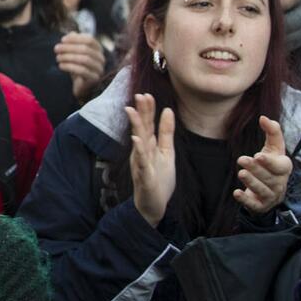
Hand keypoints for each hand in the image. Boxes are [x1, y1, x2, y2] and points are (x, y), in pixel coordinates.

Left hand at [56, 33, 105, 99]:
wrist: (81, 86)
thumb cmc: (77, 67)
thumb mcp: (74, 54)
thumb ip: (74, 43)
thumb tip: (71, 33)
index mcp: (98, 50)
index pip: (89, 40)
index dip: (75, 38)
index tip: (62, 40)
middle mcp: (101, 58)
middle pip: (86, 49)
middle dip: (69, 48)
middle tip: (56, 49)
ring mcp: (99, 69)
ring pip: (84, 59)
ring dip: (68, 57)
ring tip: (57, 57)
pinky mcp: (94, 79)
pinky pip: (82, 70)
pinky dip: (69, 66)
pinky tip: (60, 65)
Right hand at [126, 93, 177, 225]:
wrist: (153, 206)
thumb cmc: (159, 179)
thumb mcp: (167, 152)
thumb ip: (166, 133)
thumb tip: (168, 110)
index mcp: (149, 146)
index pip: (148, 124)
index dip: (148, 110)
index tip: (147, 94)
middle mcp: (142, 152)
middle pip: (142, 129)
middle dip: (140, 112)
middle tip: (139, 95)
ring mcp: (141, 163)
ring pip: (139, 142)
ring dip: (136, 126)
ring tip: (132, 111)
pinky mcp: (144, 176)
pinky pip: (142, 161)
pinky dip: (139, 150)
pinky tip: (137, 139)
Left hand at [233, 116, 292, 214]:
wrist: (270, 188)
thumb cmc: (271, 163)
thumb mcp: (273, 147)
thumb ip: (272, 132)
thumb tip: (263, 117)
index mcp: (284, 168)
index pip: (280, 166)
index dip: (270, 162)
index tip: (258, 155)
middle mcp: (280, 183)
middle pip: (269, 177)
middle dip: (256, 169)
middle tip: (242, 160)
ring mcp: (271, 196)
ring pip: (262, 190)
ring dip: (251, 182)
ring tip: (241, 173)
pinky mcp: (261, 205)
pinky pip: (254, 205)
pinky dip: (246, 200)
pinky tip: (236, 193)